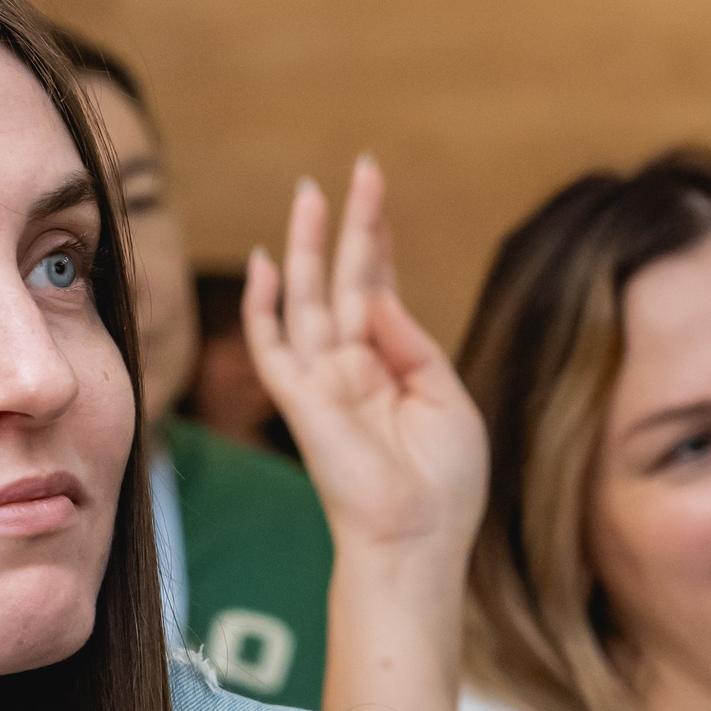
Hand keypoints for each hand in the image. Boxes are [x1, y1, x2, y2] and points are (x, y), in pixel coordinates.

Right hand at [242, 155, 486, 561]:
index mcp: (389, 369)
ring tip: (312, 192)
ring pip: (307, 299)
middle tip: (358, 171)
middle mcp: (350, 368)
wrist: (417, 539)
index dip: (379, 243)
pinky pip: (272, 343)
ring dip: (307, 245)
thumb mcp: (448, 397)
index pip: (377, 292)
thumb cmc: (444, 484)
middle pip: (343, 282)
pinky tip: (265, 261)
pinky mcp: (300, 399)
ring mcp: (322, 382)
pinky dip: (262, 304)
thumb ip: (412, 341)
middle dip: (350, 226)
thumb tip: (376, 295)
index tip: (377, 196)